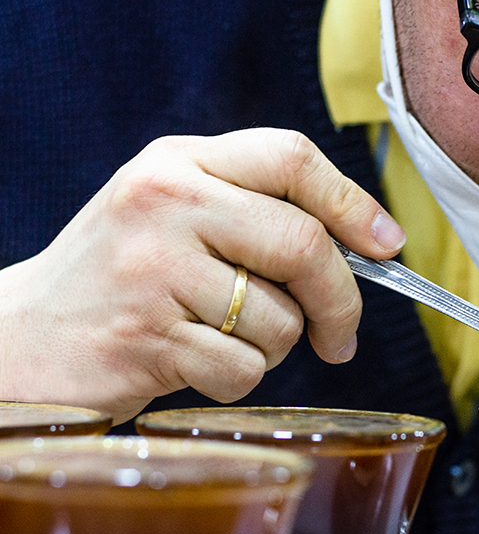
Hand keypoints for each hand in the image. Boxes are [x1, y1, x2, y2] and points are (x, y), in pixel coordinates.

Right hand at [0, 128, 405, 423]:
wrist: (24, 338)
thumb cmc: (124, 278)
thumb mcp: (177, 216)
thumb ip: (258, 214)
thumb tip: (369, 246)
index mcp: (180, 162)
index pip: (291, 157)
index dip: (353, 202)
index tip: (388, 244)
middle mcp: (166, 201)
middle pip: (303, 242)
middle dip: (342, 299)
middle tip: (342, 334)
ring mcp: (153, 267)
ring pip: (281, 317)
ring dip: (276, 345)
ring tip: (226, 338)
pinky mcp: (148, 336)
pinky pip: (245, 367)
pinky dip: (238, 377)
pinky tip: (194, 363)